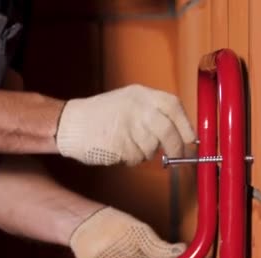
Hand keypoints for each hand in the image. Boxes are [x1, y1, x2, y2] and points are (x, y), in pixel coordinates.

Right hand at [56, 84, 195, 165]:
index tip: (191, 140)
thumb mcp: (128, 103)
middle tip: (176, 157)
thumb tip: (180, 134)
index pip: (173, 105)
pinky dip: (130, 159)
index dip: (186, 125)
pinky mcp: (119, 143)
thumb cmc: (99, 116)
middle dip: (175, 147)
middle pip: (168, 131)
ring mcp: (128, 125)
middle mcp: (137, 107)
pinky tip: (117, 150)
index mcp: (141, 94)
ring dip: (145, 153)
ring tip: (128, 145)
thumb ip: (152, 113)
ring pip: (152, 148)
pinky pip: (135, 158)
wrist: (69, 123)